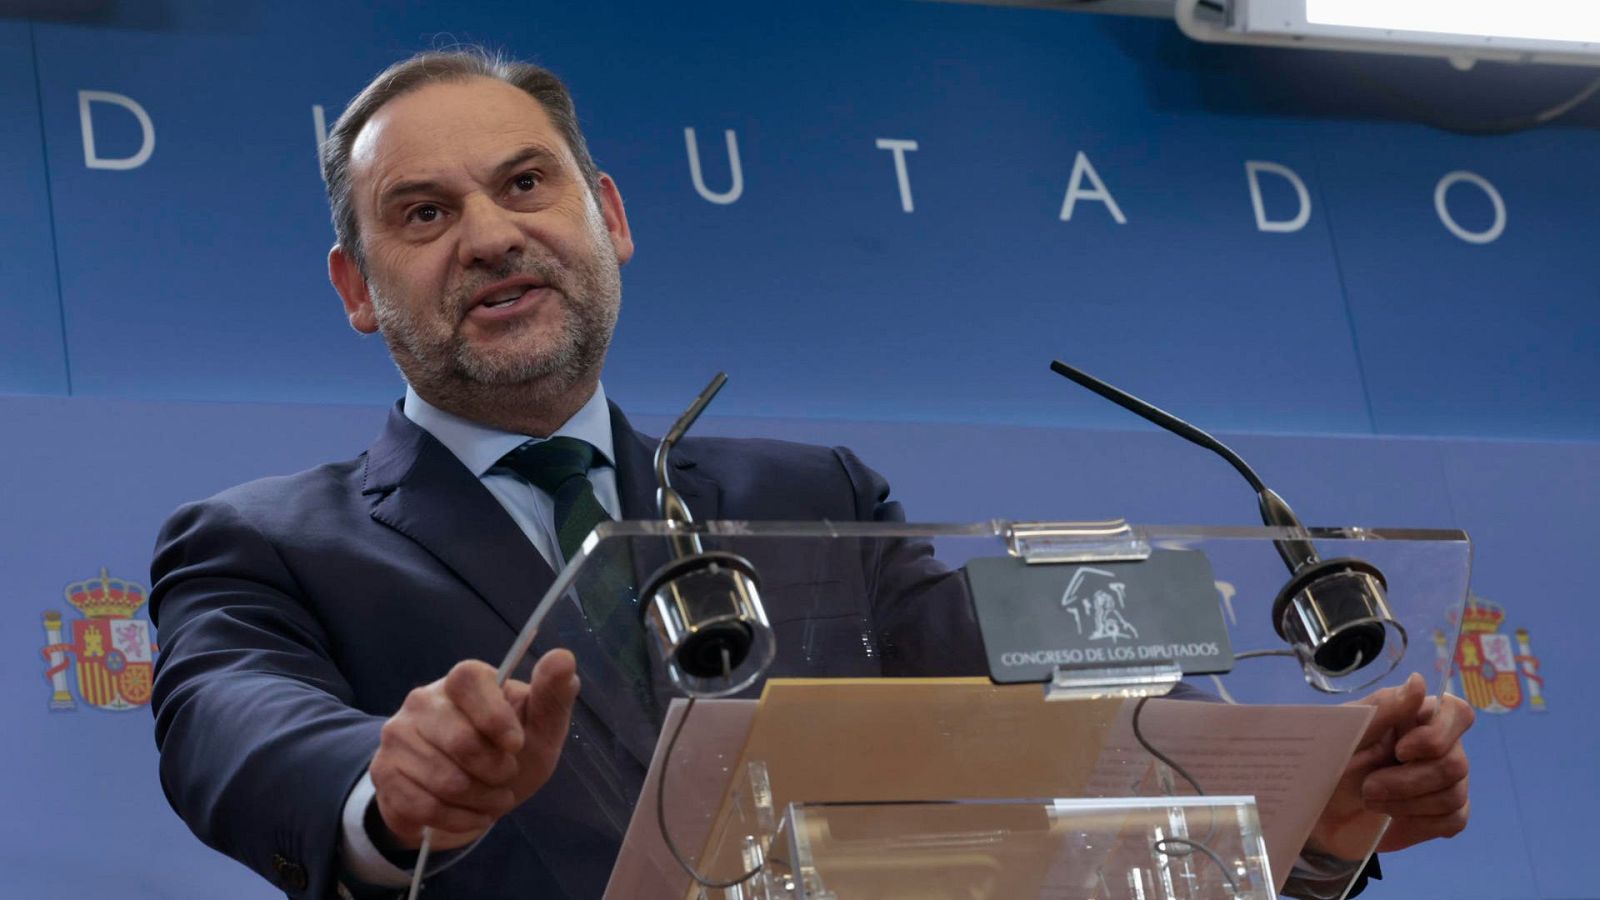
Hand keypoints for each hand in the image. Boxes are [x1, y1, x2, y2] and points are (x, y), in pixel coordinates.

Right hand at [369, 650, 579, 850]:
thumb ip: (553, 695)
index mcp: (464, 680)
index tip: (516, 744)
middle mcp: (423, 700)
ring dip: (481, 800)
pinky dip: (458, 819)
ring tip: (491, 798)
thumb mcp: (541, 728)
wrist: (470, 795)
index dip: (495, 716)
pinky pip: (424, 806)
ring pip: (444, 780)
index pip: (469, 680)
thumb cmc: (511, 753)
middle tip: (506, 777)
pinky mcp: (383, 772)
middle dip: (496, 771)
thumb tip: (563, 657)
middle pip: (460, 741)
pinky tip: (469, 813)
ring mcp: (398, 735)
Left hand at [1308, 672, 1473, 859]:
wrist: (1318, 808)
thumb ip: (1383, 709)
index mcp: (1415, 717)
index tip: (1400, 751)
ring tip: (1371, 801)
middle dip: (1407, 782)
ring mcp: (1445, 781)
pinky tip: (1392, 822)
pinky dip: (1419, 824)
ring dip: (1407, 804)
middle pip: (1456, 764)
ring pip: (1454, 795)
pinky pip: (1454, 821)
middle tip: (1368, 788)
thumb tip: (1419, 681)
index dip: (1438, 735)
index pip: (1458, 713)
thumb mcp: (1344, 732)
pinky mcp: (1443, 815)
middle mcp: (1439, 746)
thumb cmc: (1328, 761)